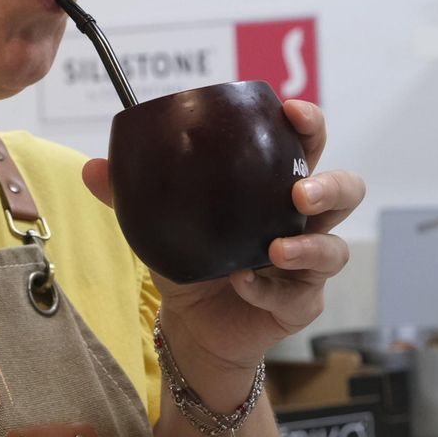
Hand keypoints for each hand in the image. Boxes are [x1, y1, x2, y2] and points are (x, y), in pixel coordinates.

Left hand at [81, 99, 362, 372]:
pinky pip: (298, 294)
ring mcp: (307, 263)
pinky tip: (243, 282)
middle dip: (330, 185)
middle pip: (345, 190)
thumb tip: (92, 168)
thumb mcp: (159, 223)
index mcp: (273, 184)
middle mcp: (302, 219)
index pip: (305, 144)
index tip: (292, 111)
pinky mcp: (301, 303)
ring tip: (277, 248)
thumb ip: (130, 194)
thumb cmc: (190, 260)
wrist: (192, 324)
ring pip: (334, 248)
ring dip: (310, 245)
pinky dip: (268, 287)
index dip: (309, 124)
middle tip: (300, 191)